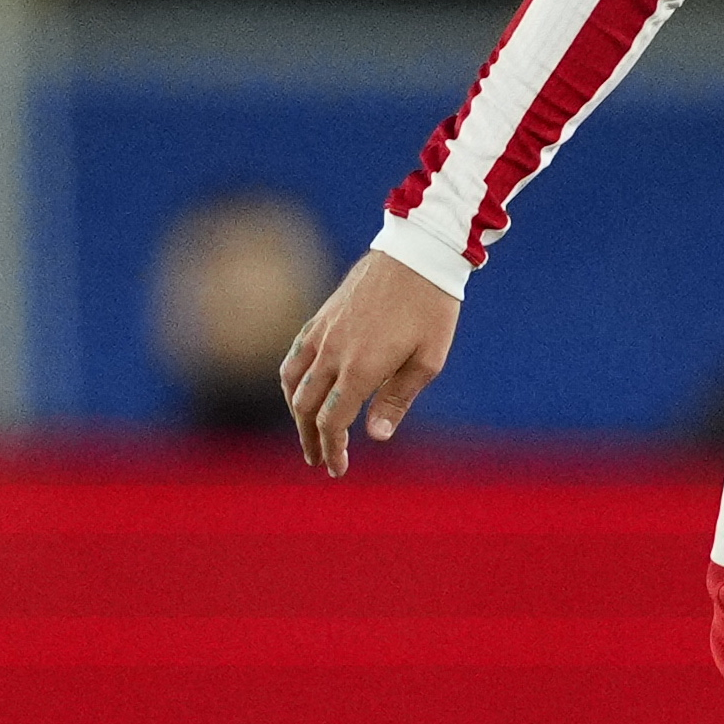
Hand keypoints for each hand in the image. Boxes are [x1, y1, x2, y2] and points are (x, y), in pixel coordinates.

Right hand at [282, 252, 461, 476]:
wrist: (418, 253)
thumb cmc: (432, 308)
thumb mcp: (428, 360)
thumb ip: (397, 400)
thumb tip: (375, 437)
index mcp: (361, 368)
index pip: (333, 421)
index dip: (331, 450)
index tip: (336, 469)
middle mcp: (333, 352)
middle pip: (306, 407)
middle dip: (309, 438)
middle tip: (318, 460)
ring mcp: (323, 332)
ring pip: (292, 381)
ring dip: (295, 411)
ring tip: (306, 431)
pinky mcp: (321, 316)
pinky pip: (295, 354)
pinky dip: (292, 379)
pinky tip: (302, 389)